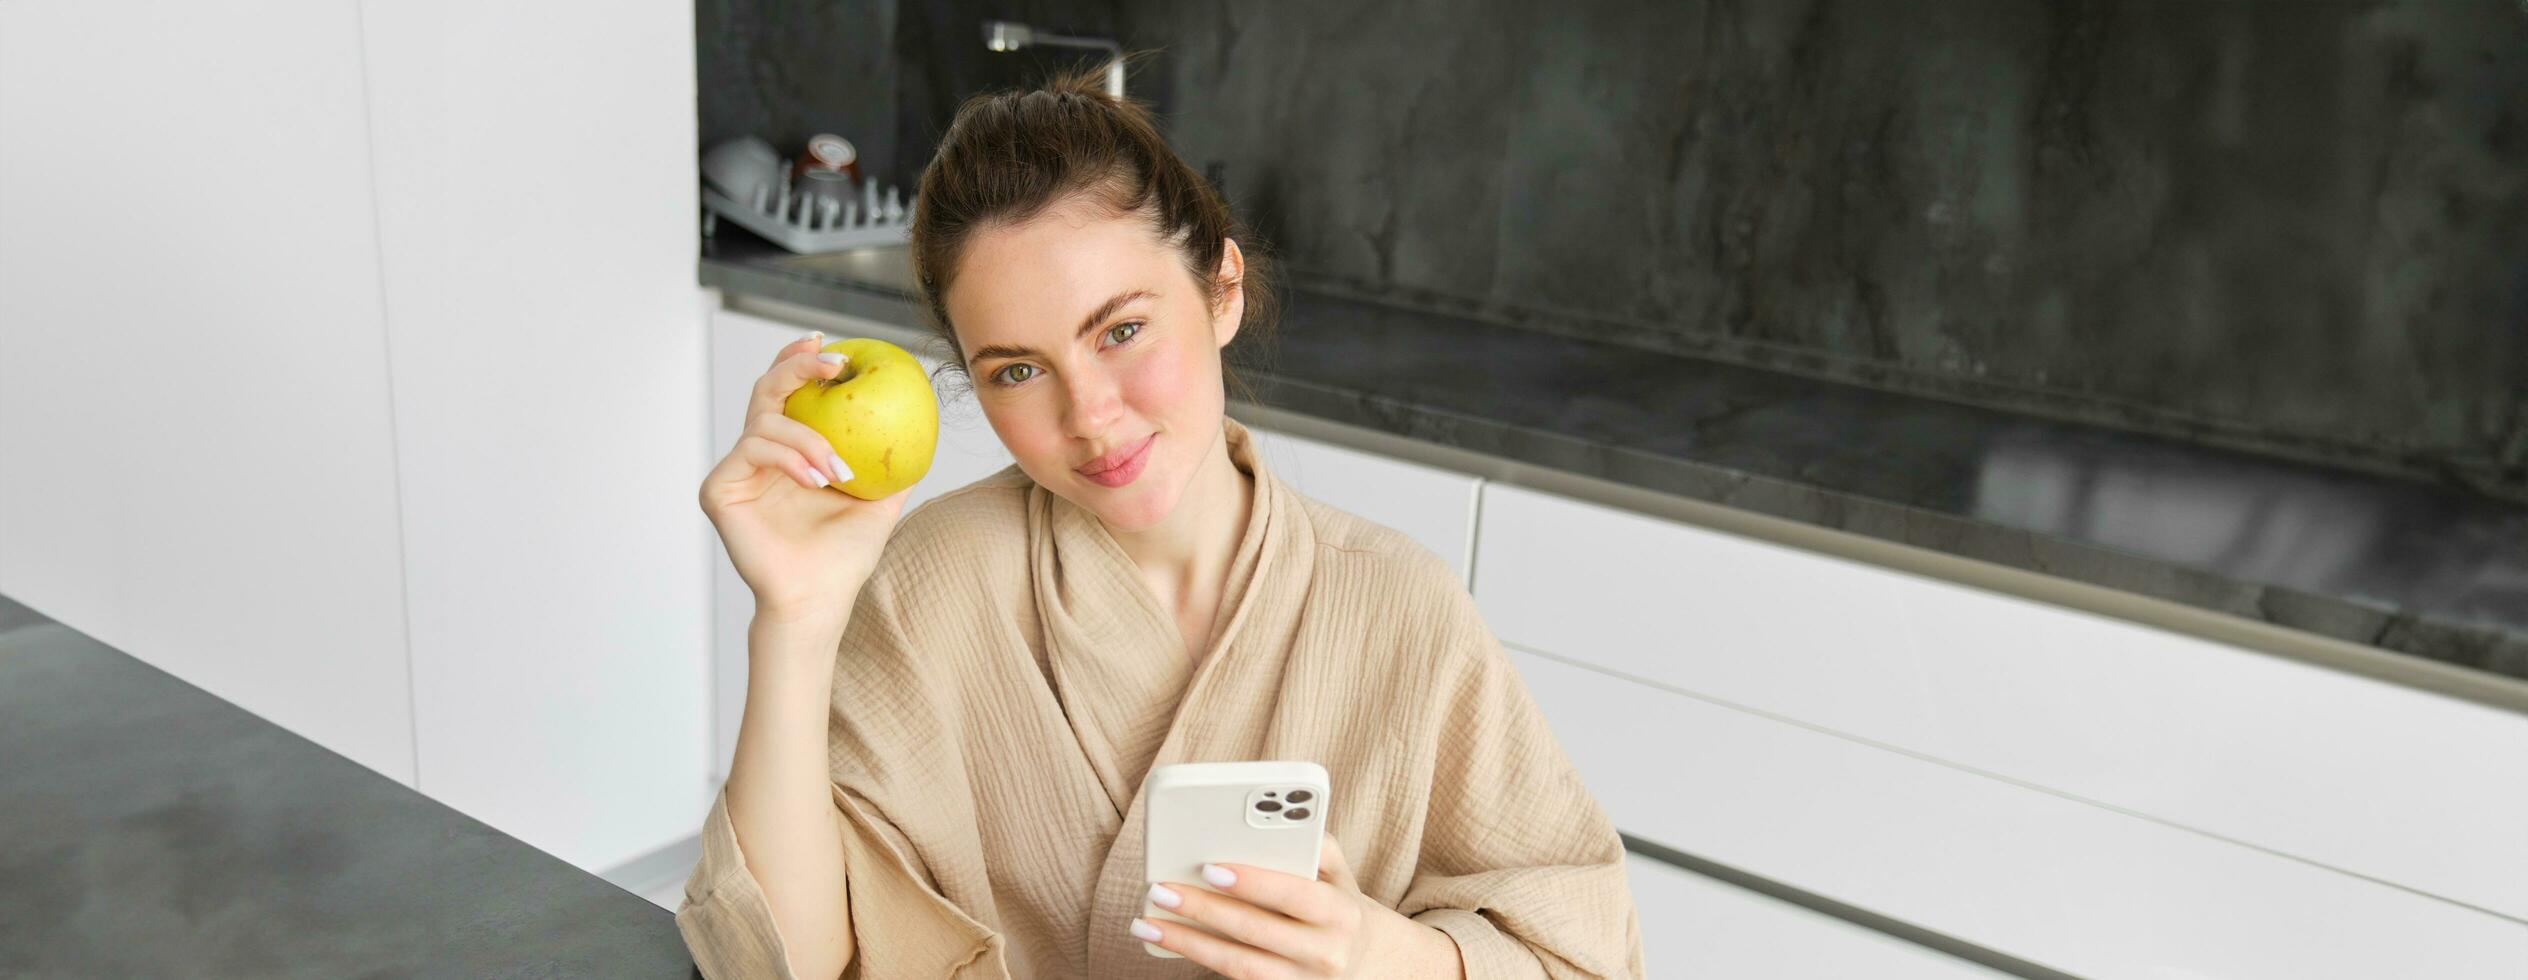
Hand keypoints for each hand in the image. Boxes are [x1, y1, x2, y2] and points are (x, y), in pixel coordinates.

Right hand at [699, 331, 909, 625]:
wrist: (819, 598)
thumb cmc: (845, 555)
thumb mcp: (880, 499)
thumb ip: (893, 462)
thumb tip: (923, 422)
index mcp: (788, 451)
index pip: (789, 394)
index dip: (802, 362)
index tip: (832, 346)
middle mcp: (758, 455)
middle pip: (768, 390)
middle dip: (797, 367)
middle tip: (833, 364)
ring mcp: (737, 471)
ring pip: (766, 420)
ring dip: (809, 437)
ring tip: (838, 469)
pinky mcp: (720, 488)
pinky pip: (752, 449)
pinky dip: (789, 457)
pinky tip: (816, 478)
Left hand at [1132, 836, 1459, 978]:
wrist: (1363, 961)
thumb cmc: (1337, 903)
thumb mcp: (1340, 873)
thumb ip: (1317, 844)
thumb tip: (1281, 821)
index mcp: (1341, 914)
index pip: (1295, 895)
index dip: (1253, 882)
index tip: (1210, 867)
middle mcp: (1325, 953)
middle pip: (1256, 931)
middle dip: (1204, 910)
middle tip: (1161, 888)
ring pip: (1239, 964)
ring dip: (1188, 943)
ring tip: (1147, 922)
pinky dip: (1199, 960)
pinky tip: (1168, 940)